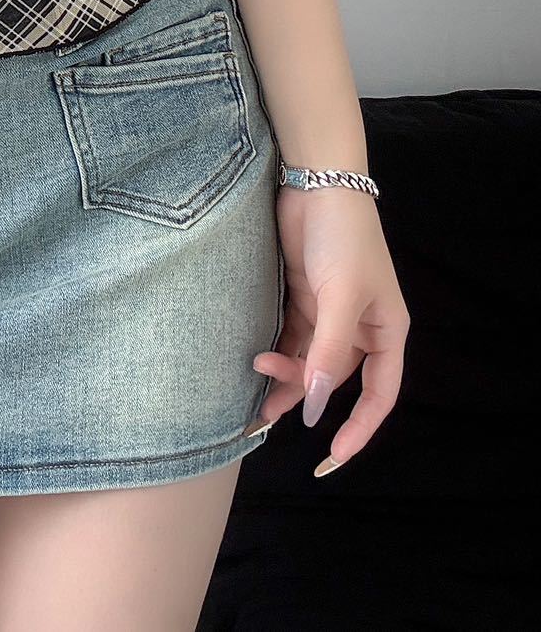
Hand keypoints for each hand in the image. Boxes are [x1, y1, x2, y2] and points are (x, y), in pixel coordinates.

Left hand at [249, 184, 409, 475]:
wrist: (316, 184)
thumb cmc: (342, 239)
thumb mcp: (339, 298)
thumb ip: (326, 353)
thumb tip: (314, 407)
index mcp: (386, 332)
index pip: (379, 395)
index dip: (359, 428)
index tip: (332, 454)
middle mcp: (360, 328)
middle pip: (333, 379)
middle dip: (305, 398)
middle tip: (266, 412)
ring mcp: (329, 313)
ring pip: (307, 362)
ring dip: (284, 379)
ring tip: (254, 392)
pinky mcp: (302, 298)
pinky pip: (290, 339)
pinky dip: (275, 354)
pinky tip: (256, 365)